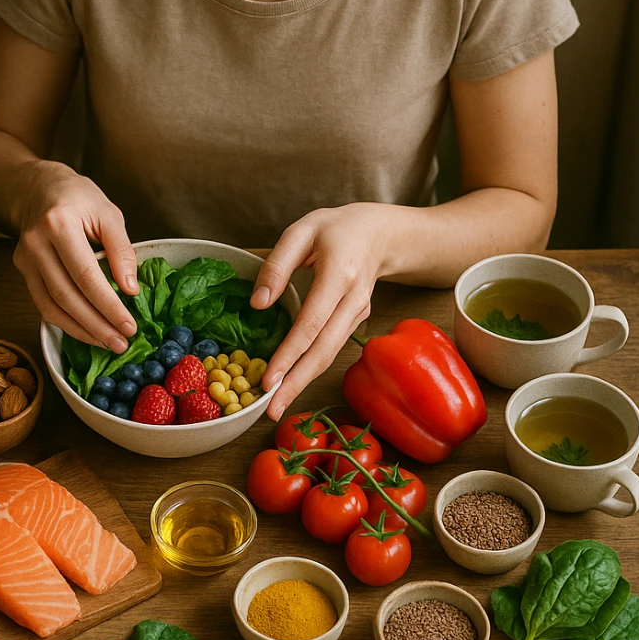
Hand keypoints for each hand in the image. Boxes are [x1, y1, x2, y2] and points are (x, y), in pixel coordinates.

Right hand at [12, 161, 138, 352]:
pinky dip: (66, 322)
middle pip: (67, 296)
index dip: (108, 305)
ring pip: (51, 306)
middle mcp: (36, 244)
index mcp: (59, 224)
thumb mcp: (108, 213)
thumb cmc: (78, 197)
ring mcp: (24, 259)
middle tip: (121, 343)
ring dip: (81, 330)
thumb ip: (121, 250)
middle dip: (97, 325)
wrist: (38, 188)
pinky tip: (88, 332)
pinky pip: (43, 304)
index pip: (86, 275)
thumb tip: (130, 289)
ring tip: (108, 343)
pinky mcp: (22, 270)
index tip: (129, 325)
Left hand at [251, 204, 391, 420]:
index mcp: (339, 274)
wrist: (381, 233)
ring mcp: (359, 313)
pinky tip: (292, 381)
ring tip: (277, 404)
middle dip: (297, 382)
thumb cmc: (335, 229)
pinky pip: (332, 347)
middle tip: (271, 410)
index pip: (312, 323)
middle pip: (325, 350)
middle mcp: (353, 299)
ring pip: (331, 354)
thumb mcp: (301, 231)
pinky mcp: (357, 320)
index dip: (290, 354)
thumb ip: (277, 265)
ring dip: (304, 381)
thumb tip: (258, 304)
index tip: (269, 380)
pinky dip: (312, 367)